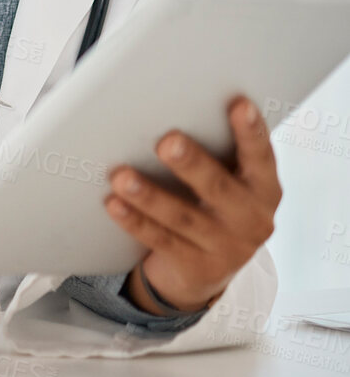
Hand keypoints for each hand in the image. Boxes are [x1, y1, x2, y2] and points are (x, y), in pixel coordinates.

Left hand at [104, 94, 280, 313]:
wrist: (208, 271)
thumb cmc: (214, 207)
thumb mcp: (229, 184)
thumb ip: (217, 155)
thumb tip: (174, 110)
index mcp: (264, 190)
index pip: (261, 158)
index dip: (252, 133)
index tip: (239, 105)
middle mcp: (252, 219)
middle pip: (218, 188)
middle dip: (192, 164)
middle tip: (167, 141)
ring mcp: (226, 247)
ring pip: (182, 217)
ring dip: (149, 195)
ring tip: (120, 175)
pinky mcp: (196, 267)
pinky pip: (160, 240)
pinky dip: (135, 221)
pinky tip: (113, 203)